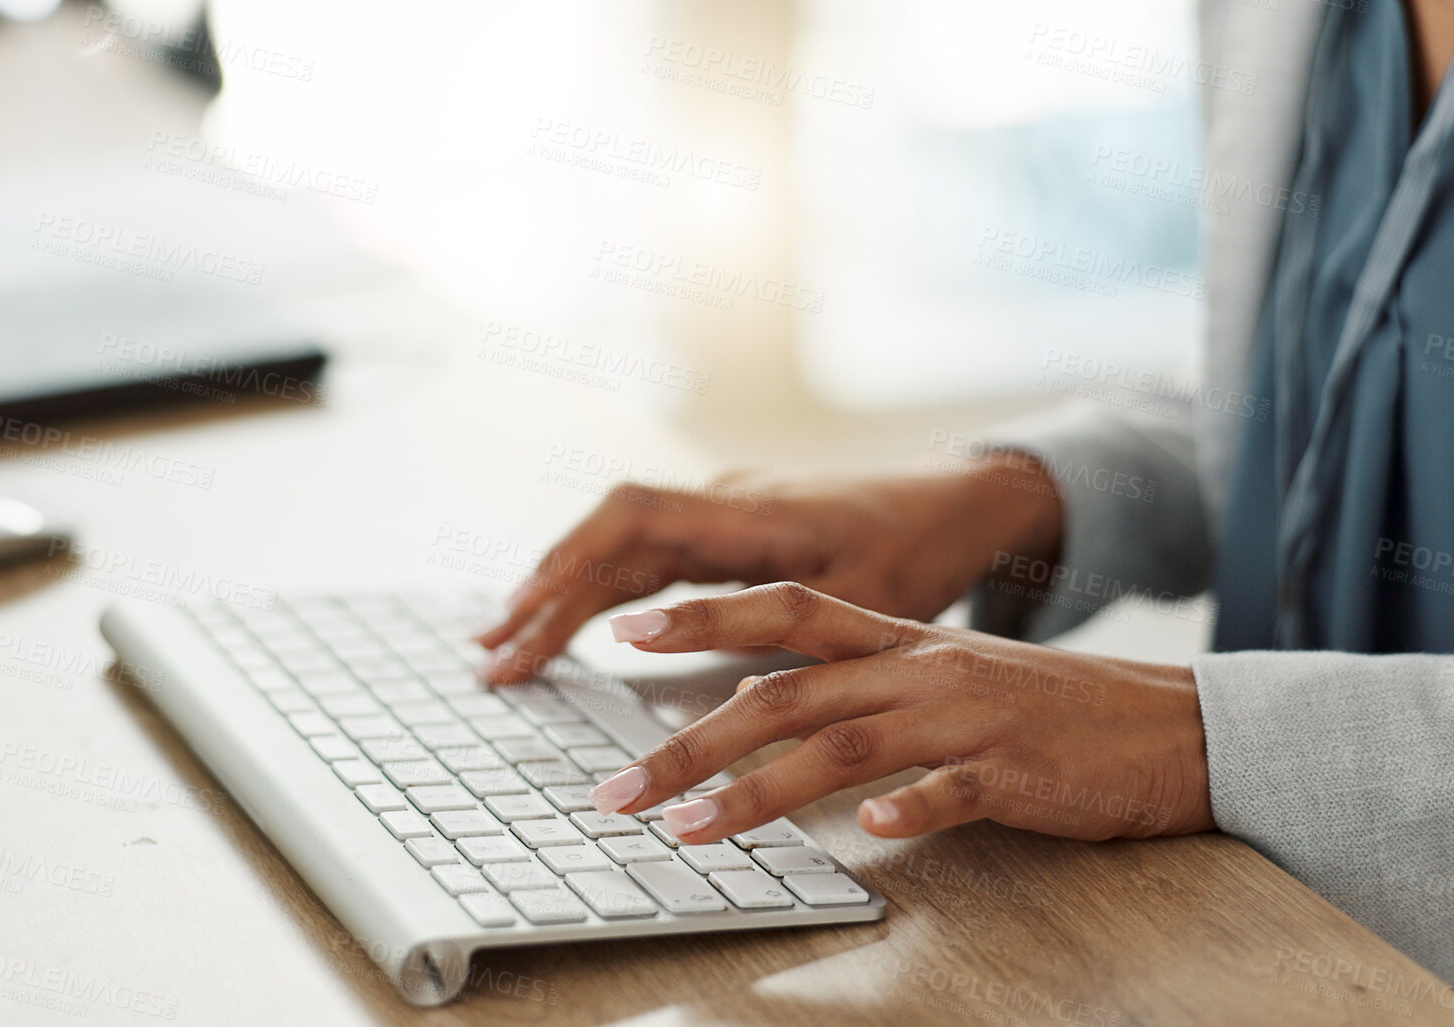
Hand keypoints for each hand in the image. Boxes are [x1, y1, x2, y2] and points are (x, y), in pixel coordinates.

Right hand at [475, 456, 1062, 682]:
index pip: (635, 525)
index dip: (575, 572)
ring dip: (560, 592)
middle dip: (544, 595)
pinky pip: (645, 553)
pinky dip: (599, 588)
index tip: (530, 626)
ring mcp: (722, 512)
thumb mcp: (865, 599)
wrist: (962, 499)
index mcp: (751, 514)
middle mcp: (723, 502)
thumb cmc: (921, 551)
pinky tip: (567, 624)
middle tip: (491, 660)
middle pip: (608, 536)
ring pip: (620, 545)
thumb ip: (779, 624)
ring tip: (502, 648)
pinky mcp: (728, 529)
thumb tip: (699, 665)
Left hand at [586, 583, 1214, 842]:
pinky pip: (953, 792)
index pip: (785, 609)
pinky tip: (869, 835)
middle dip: (689, 743)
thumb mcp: (939, 679)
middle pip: (785, 696)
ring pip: (844, 747)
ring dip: (759, 791)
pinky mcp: (1016, 773)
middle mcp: (922, 670)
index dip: (704, 615)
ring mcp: (968, 720)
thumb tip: (747, 699)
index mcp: (901, 641)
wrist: (1170, 725)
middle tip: (619, 791)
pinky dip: (908, 811)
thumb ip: (848, 682)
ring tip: (690, 829)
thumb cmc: (1044, 709)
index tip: (625, 628)